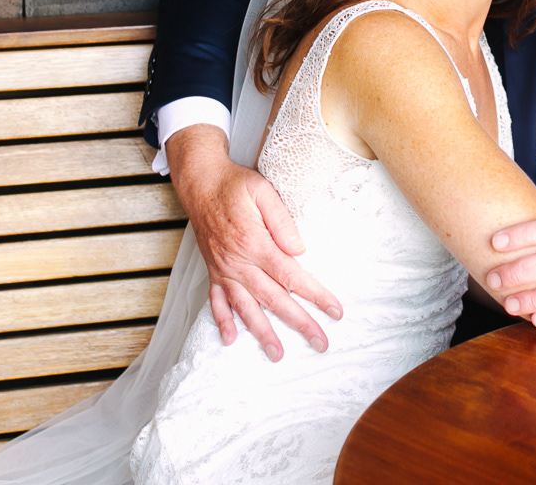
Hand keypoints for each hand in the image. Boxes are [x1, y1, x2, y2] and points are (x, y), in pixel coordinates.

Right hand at [166, 125, 342, 360]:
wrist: (200, 182)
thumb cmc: (235, 184)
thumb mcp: (263, 192)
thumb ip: (282, 221)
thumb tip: (300, 250)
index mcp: (254, 244)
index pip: (292, 276)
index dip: (315, 295)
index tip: (335, 311)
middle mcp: (237, 263)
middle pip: (274, 299)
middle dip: (299, 323)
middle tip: (320, 343)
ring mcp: (223, 270)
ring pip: (246, 308)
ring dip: (262, 333)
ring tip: (277, 354)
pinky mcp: (213, 270)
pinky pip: (216, 301)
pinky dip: (223, 322)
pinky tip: (231, 340)